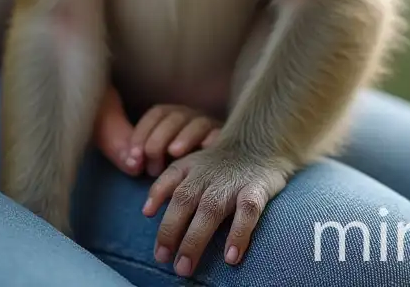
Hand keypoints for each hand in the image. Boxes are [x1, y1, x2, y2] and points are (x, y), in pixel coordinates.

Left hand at [91, 88, 220, 176]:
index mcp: (172, 117)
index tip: (133, 159)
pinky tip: (205, 150)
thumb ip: (136, 157)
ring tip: (174, 153)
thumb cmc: (177, 168)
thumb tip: (130, 163)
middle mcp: (191, 118)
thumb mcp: (152, 161)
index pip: (157, 114)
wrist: (216, 175)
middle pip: (175, 117)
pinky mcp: (227, 140)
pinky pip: (221, 134)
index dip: (141, 133)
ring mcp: (211, 127)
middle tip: (152, 167)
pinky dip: (212, 139)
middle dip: (159, 139)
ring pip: (198, 123)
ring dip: (185, 136)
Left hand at [144, 147, 289, 275]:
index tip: (147, 216)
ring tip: (185, 266)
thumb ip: (170, 184)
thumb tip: (147, 212)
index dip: (156, 196)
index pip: (169, 181)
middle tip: (163, 260)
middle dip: (170, 231)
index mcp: (190, 167)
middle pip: (184, 201)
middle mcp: (208, 174)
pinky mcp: (257, 189)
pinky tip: (230, 257)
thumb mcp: (192, 164)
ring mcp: (232, 182)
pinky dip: (239, 233)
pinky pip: (247, 212)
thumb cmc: (221, 163)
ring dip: (195, 239)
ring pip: (210, 210)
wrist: (263, 142)